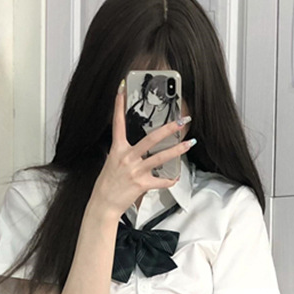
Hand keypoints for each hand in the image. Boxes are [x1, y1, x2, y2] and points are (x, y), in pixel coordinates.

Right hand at [89, 82, 193, 219]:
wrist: (103, 204)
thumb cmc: (107, 185)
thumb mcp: (112, 163)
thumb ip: (124, 154)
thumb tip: (138, 149)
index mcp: (117, 150)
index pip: (118, 123)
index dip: (119, 105)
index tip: (122, 89)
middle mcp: (127, 158)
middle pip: (151, 138)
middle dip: (168, 128)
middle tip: (181, 121)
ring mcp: (135, 171)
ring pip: (160, 157)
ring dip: (177, 150)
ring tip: (189, 143)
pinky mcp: (141, 184)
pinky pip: (160, 181)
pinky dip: (169, 180)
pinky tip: (175, 177)